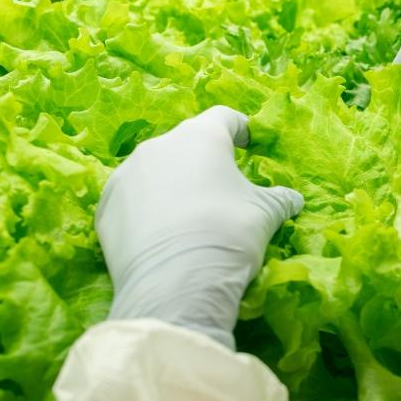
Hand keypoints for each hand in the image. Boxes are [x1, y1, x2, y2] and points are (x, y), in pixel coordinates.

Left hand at [96, 106, 303, 348]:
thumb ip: (280, 199)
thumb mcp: (266, 215)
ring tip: (186, 216)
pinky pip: (131, 199)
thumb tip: (293, 199)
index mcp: (200, 137)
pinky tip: (160, 234)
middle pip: (185, 144)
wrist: (175, 282)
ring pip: (154, 171)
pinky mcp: (106, 206)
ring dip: (171, 185)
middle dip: (202, 162)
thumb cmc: (229, 233)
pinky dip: (146, 210)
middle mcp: (159, 146)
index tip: (246, 142)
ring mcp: (126, 174)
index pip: (223, 118)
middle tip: (219, 189)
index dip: (238, 129)